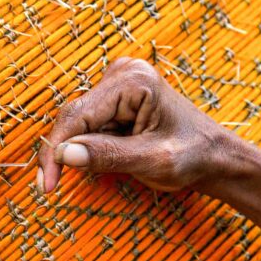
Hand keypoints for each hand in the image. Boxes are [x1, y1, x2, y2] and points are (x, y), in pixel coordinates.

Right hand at [38, 57, 245, 192]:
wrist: (214, 156)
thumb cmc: (193, 157)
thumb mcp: (152, 161)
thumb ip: (108, 156)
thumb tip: (64, 155)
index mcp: (133, 81)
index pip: (77, 115)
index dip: (55, 150)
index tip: (46, 184)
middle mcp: (122, 74)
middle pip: (74, 117)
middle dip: (66, 152)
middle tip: (57, 186)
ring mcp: (118, 83)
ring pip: (79, 123)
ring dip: (83, 151)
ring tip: (118, 166)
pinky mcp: (116, 97)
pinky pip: (89, 124)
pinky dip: (91, 147)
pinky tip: (116, 156)